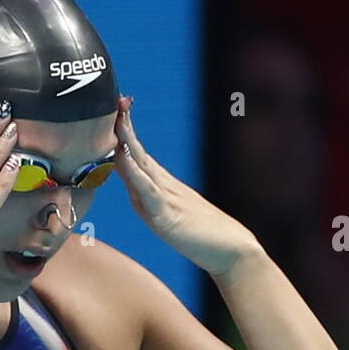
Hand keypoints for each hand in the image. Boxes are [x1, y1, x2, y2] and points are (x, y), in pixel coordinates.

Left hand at [113, 95, 260, 276]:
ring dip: (127, 141)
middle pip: (137, 151)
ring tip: (118, 119)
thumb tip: (133, 189)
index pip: (136, 153)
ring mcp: (165, 198)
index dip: (125, 131)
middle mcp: (161, 185)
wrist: (230, 249)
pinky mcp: (167, 216)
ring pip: (140, 165)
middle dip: (125, 126)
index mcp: (159, 184)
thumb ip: (151, 199)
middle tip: (118, 100)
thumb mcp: (168, 213)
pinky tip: (124, 159)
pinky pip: (147, 191)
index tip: (118, 108)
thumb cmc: (201, 234)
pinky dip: (134, 173)